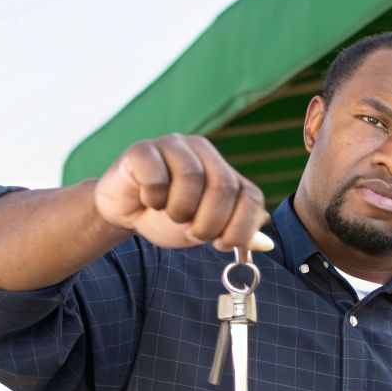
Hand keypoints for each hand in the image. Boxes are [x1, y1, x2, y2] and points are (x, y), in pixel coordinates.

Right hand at [94, 134, 274, 253]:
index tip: (221, 243)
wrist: (124, 211)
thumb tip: (266, 244)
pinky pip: (156, 173)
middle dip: (209, 222)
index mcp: (225, 171)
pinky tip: (148, 200)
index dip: (241, 227)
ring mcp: (174, 146)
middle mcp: (204, 152)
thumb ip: (235, 235)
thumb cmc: (168, 218)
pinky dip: (153, 197)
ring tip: (170, 214)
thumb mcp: (206, 231)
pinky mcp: (143, 149)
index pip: (252, 196)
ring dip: (180, 210)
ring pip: (192, 177)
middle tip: (192, 232)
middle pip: (224, 186)